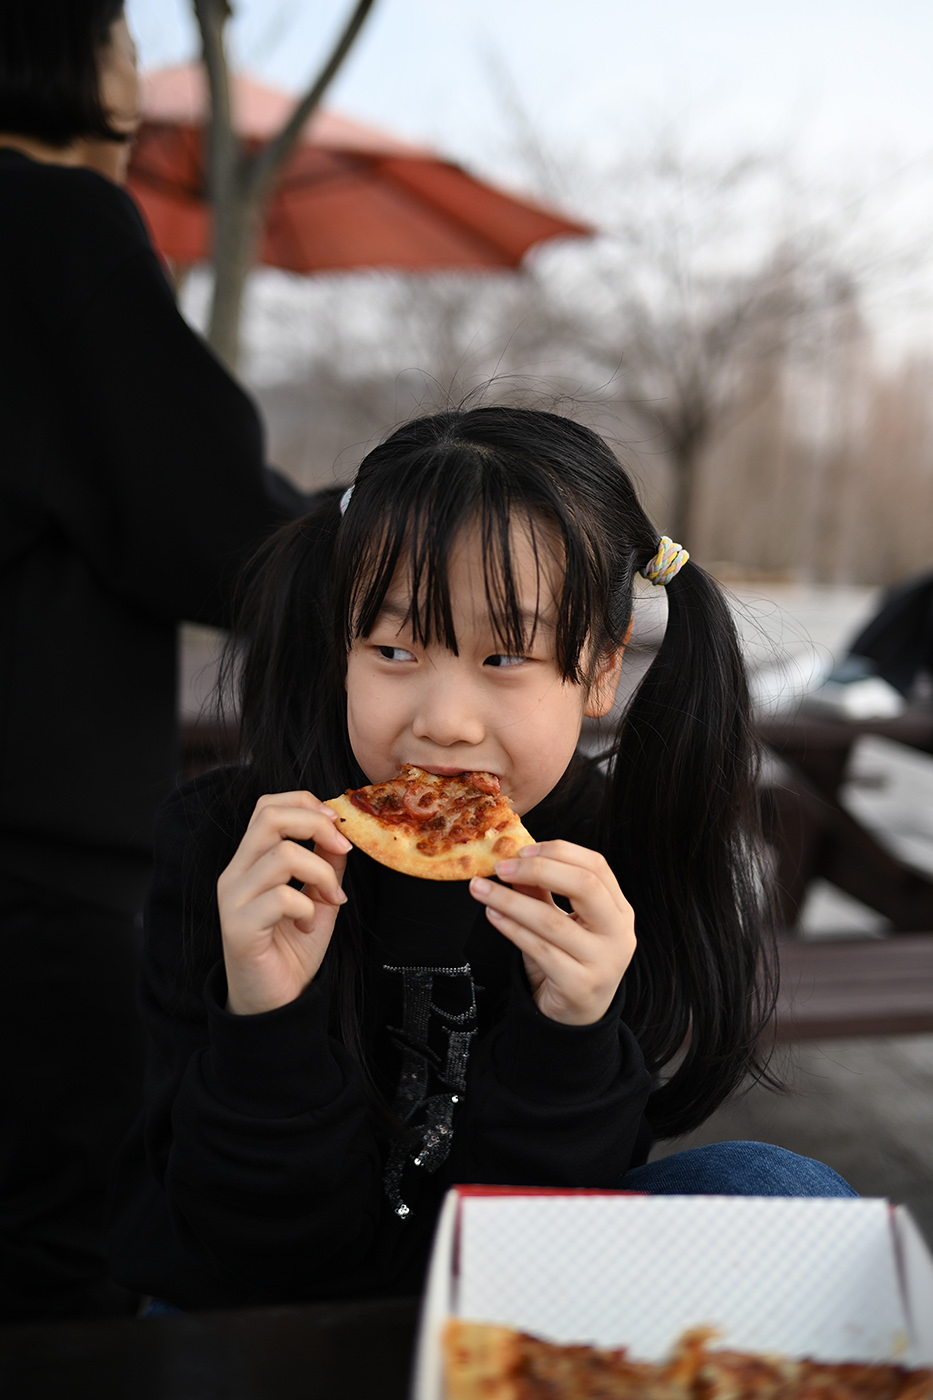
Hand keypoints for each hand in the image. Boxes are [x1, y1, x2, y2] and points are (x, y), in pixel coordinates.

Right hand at [216, 792, 351, 1015]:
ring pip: (282, 855)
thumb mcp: (318, 898)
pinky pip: (281, 898)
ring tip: (329, 900)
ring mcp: (233, 899)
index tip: (337, 826)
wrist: (275, 1001)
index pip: (267, 806)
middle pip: (269, 816)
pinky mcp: (239, 927)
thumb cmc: (292, 948)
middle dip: (316, 825)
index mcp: (250, 860)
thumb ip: (326, 864)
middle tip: (343, 850)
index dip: (305, 804)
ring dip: (320, 874)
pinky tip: (309, 926)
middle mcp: (235, 873)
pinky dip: (308, 908)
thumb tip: (341, 834)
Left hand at [469, 842, 635, 1025]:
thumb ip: (542, 892)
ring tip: (483, 890)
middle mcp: (618, 933)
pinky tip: (493, 916)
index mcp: (619, 910)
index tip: (523, 850)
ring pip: (553, 921)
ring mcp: (603, 961)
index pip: (596, 866)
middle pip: (585, 886)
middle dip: (539, 870)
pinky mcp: (579, 985)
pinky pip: (539, 950)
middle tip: (502, 867)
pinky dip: (512, 929)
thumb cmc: (570, 962)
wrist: (576, 1016)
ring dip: (511, 901)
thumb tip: (514, 862)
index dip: (559, 852)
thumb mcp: (560, 922)